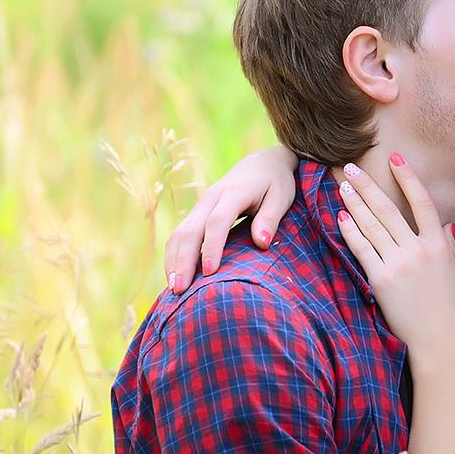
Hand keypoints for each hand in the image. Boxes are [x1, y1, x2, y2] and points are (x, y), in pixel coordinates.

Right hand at [164, 146, 297, 292]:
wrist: (262, 163)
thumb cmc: (275, 183)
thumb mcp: (281, 197)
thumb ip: (270, 219)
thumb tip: (262, 243)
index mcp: (233, 193)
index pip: (217, 222)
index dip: (212, 247)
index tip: (209, 272)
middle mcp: (210, 198)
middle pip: (190, 230)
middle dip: (183, 261)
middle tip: (180, 290)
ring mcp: (200, 205)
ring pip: (179, 233)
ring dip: (173, 260)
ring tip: (173, 289)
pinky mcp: (197, 213)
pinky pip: (180, 235)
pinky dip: (174, 255)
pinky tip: (174, 276)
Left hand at [336, 155, 454, 381]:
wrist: (441, 344)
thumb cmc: (451, 312)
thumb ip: (448, 246)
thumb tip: (444, 223)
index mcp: (439, 245)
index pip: (422, 202)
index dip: (408, 178)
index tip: (395, 159)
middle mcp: (419, 250)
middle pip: (388, 209)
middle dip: (368, 185)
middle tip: (351, 166)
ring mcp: (400, 264)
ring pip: (372, 225)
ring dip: (354, 203)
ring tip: (342, 186)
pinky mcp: (382, 280)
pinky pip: (362, 249)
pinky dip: (350, 232)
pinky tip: (340, 218)